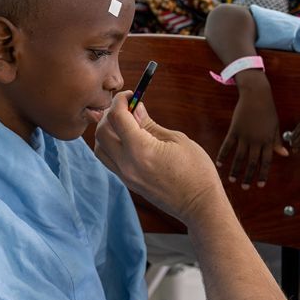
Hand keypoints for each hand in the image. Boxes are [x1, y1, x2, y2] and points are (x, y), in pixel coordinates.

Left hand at [95, 91, 220, 225]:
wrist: (200, 205)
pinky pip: (108, 160)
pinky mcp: (128, 183)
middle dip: (111, 114)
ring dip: (106, 130)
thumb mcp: (177, 140)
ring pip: (99, 147)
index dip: (120, 100)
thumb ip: (150, 124)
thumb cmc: (196, 170)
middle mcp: (127, 164)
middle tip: (128, 107)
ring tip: (126, 123)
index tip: (131, 94)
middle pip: (101, 131)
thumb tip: (135, 108)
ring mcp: (126, 176)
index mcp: (141, 150)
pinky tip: (128, 139)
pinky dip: (111, 145)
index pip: (117, 117)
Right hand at [217, 88, 288, 188]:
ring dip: (235, 170)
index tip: (260, 185)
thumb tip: (285, 155)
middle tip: (245, 188)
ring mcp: (244, 136)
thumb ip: (277, 142)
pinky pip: (227, 146)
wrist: (257, 94)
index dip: (263, 174)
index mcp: (267, 141)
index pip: (266, 162)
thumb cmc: (268, 110)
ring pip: (239, 158)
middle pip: (251, 163)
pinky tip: (219, 164)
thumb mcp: (276, 126)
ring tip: (232, 180)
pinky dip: (222, 156)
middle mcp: (256, 141)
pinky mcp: (234, 130)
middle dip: (248, 177)